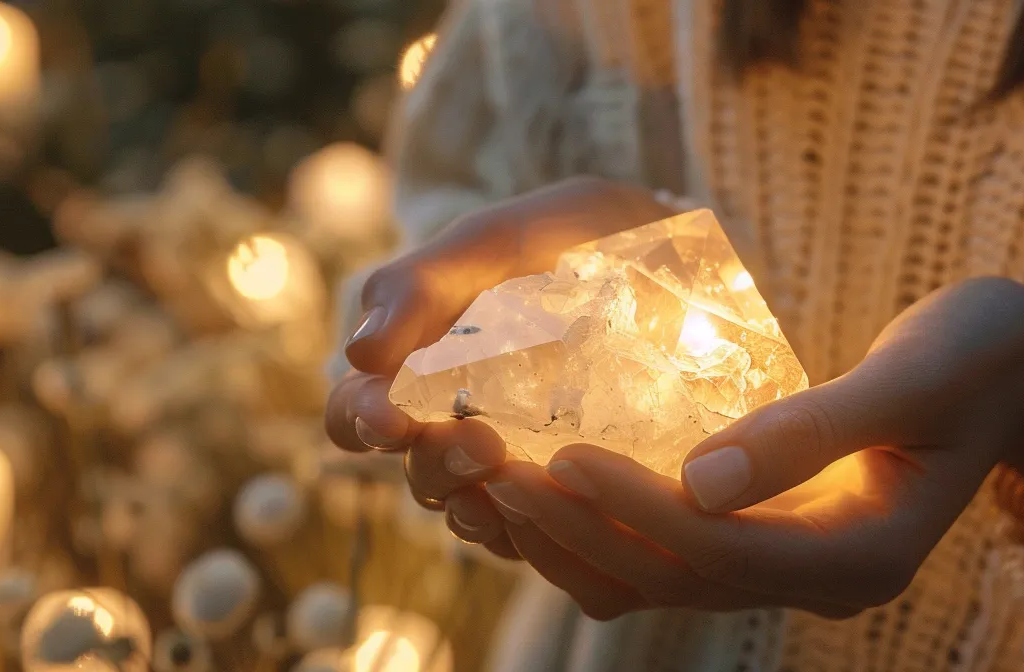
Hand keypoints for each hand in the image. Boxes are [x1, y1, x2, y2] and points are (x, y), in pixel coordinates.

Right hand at [324, 177, 678, 558]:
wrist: (665, 244)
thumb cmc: (562, 237)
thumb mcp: (493, 241)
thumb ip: (422, 285)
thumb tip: (359, 353)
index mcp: (416, 369)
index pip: (359, 415)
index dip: (363, 421)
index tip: (390, 415)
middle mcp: (453, 425)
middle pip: (416, 472)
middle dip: (436, 462)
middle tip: (478, 441)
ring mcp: (511, 464)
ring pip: (470, 509)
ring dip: (480, 500)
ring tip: (513, 472)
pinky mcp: (570, 490)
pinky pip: (537, 530)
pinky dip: (537, 524)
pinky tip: (556, 504)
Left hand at [478, 277, 1023, 617]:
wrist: (1021, 374)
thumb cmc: (980, 357)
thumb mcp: (914, 378)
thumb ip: (811, 428)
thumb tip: (699, 481)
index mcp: (863, 556)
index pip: (722, 550)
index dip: (635, 509)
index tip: (559, 454)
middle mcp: (822, 581)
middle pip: (675, 579)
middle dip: (579, 527)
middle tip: (492, 469)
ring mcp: (793, 567)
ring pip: (659, 579)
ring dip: (574, 537)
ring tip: (492, 481)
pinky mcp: (770, 538)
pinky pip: (669, 553)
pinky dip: (603, 525)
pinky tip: (544, 478)